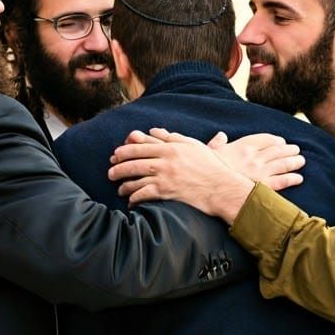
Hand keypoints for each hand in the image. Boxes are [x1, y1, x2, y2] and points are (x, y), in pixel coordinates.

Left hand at [108, 129, 254, 221]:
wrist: (223, 188)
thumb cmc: (212, 166)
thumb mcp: (194, 146)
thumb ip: (173, 138)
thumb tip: (154, 131)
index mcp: (171, 147)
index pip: (142, 145)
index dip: (126, 150)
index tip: (116, 154)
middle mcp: (166, 160)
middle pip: (134, 160)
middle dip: (119, 166)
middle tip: (110, 172)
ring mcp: (165, 176)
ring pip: (136, 178)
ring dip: (124, 184)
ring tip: (119, 189)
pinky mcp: (166, 192)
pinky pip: (143, 194)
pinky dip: (134, 198)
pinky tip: (131, 202)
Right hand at [208, 132, 304, 188]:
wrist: (210, 186)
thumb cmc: (207, 169)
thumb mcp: (209, 152)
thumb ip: (217, 143)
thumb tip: (221, 135)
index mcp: (242, 146)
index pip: (264, 139)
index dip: (275, 140)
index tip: (281, 142)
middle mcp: (254, 157)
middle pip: (277, 150)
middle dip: (288, 150)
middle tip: (296, 150)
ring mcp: (260, 171)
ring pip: (283, 164)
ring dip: (294, 161)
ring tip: (300, 161)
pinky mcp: (263, 186)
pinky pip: (282, 181)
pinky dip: (292, 178)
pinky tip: (299, 178)